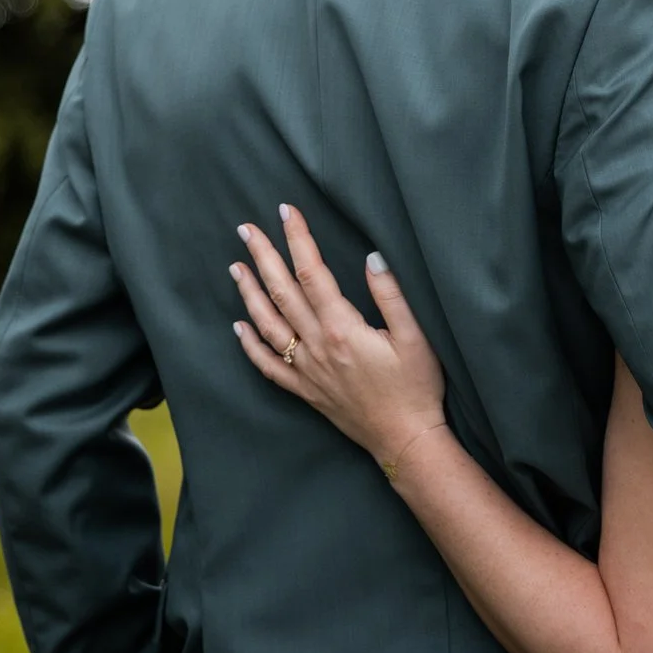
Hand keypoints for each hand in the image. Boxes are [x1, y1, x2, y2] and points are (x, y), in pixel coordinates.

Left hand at [230, 205, 447, 466]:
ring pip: (268, 325)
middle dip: (263, 257)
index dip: (298, 239)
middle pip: (282, 293)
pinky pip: (269, 366)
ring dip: (249, 294)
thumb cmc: (416, 388)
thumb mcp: (415, 337)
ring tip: (236, 267)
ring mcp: (307, 370)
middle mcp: (316, 347)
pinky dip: (250, 346)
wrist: (405, 440)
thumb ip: (391, 295)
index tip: (286, 212)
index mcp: (342, 328)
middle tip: (246, 229)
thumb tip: (372, 257)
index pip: (312, 273)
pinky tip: (238, 328)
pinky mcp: (306, 390)